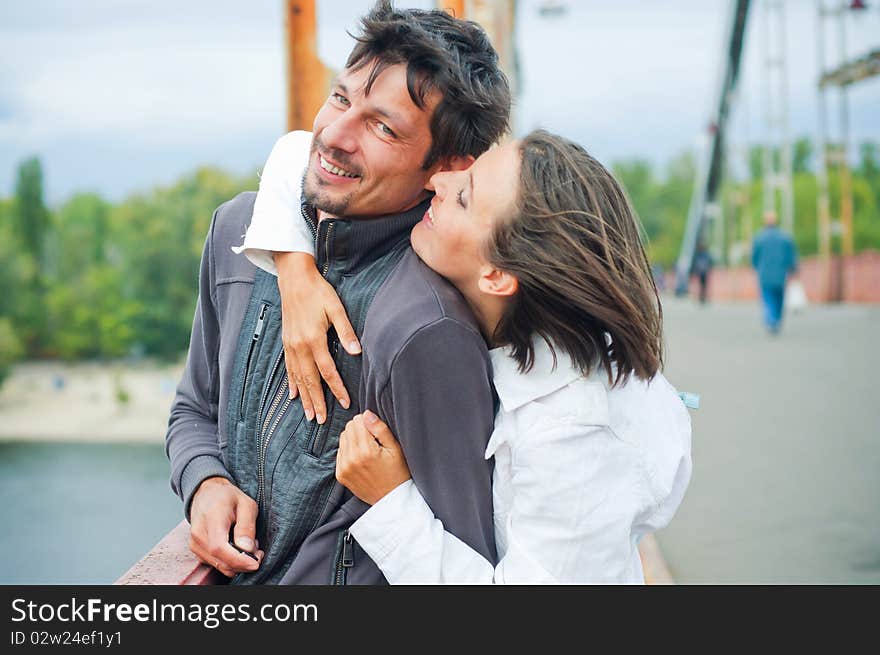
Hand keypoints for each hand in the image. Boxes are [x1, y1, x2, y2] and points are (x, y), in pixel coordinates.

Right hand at [188, 477, 264, 577]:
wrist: (206, 493)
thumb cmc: (228, 497)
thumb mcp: (246, 504)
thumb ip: (247, 526)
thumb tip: (247, 549)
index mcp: (212, 518)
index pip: (219, 547)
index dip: (238, 560)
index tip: (256, 563)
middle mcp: (199, 533)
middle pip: (221, 561)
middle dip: (244, 563)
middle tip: (259, 552)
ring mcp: (195, 543)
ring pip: (219, 565)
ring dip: (238, 563)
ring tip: (248, 545)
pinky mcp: (196, 550)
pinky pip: (216, 563)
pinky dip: (230, 561)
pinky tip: (236, 547)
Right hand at [274, 251, 360, 423]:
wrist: (294, 279)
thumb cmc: (318, 291)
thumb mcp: (336, 308)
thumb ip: (346, 331)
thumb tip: (357, 351)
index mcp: (314, 339)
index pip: (328, 371)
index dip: (337, 388)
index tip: (345, 402)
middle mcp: (300, 346)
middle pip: (310, 380)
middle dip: (317, 401)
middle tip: (322, 420)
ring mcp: (291, 345)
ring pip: (298, 377)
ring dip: (304, 397)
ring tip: (309, 414)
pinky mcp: (286, 342)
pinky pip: (288, 368)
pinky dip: (291, 383)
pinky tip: (293, 394)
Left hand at [336, 411, 411, 504]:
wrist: (391, 500)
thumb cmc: (398, 473)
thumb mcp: (395, 449)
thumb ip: (380, 429)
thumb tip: (366, 414)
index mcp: (366, 451)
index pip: (357, 421)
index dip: (368, 423)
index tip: (376, 432)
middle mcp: (352, 459)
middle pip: (348, 428)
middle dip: (359, 429)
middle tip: (373, 441)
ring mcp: (344, 468)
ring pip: (342, 438)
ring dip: (353, 439)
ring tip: (367, 450)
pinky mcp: (340, 475)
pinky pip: (340, 452)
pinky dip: (349, 451)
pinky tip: (361, 458)